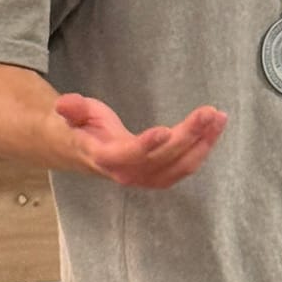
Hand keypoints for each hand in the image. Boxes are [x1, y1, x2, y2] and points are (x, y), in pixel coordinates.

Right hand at [54, 92, 226, 189]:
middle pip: (163, 159)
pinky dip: (203, 149)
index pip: (127, 156)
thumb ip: (72, 109)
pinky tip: (215, 129)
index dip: (145, 146)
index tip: (165, 130)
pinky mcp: (160, 176)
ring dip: (203, 143)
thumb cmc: (80, 129)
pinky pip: (186, 166)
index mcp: (105, 157)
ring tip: (219, 117)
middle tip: (209, 112)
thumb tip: (63, 104)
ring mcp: (146, 178)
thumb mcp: (72, 114)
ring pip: (180, 166)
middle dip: (188, 136)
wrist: (79, 152)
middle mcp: (128, 173)